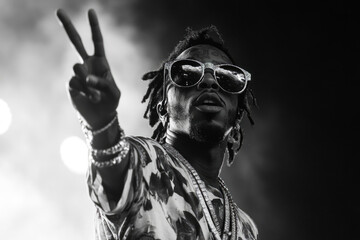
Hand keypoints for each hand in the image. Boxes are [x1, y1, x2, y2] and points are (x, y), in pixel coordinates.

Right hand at [57, 9, 119, 128]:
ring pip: (77, 68)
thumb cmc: (111, 102)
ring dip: (87, 80)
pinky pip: (75, 83)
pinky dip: (85, 91)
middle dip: (68, 27)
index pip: (97, 41)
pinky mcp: (71, 86)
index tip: (91, 11)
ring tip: (95, 94)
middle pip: (76, 43)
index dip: (94, 27)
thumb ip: (104, 83)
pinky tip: (90, 98)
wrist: (101, 117)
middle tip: (59, 10)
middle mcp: (87, 65)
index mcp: (101, 62)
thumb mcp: (114, 93)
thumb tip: (87, 77)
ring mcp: (78, 75)